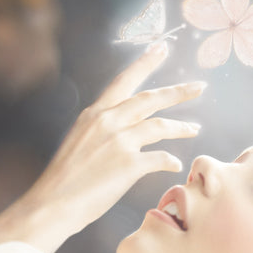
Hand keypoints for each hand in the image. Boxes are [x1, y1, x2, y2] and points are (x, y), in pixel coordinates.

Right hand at [0, 41, 204, 252]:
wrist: (52, 205)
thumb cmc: (65, 179)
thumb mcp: (79, 141)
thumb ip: (101, 129)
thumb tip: (122, 130)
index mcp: (95, 113)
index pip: (125, 81)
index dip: (146, 63)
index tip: (163, 48)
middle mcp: (108, 121)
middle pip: (151, 99)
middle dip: (178, 91)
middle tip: (199, 86)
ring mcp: (119, 142)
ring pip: (160, 126)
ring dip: (180, 126)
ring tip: (194, 128)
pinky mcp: (128, 165)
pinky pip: (160, 158)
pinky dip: (170, 160)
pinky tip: (175, 164)